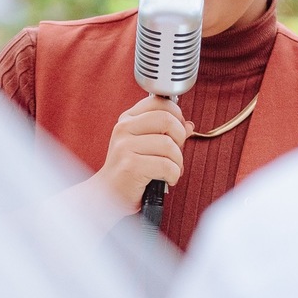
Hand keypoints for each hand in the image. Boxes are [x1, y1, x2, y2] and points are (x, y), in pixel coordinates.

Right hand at [91, 95, 193, 215]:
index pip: (158, 102)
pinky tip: (168, 179)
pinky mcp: (130, 166)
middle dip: (180, 137)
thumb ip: (167, 133)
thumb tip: (188, 125)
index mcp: (127, 119)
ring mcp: (125, 147)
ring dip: (178, 161)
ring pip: (169, 145)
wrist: (108, 195)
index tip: (177, 130)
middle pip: (166, 119)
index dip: (176, 114)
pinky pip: (167, 165)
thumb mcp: (147, 145)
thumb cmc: (129, 170)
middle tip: (176, 152)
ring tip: (172, 169)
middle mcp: (123, 129)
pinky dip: (174, 175)